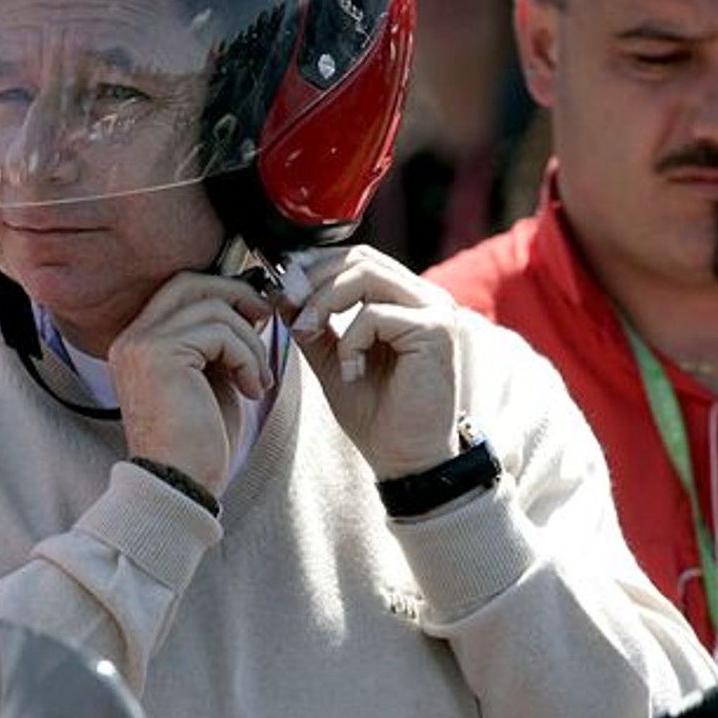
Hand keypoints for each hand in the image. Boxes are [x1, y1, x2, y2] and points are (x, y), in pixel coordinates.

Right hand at [109, 270, 275, 495]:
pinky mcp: (161, 355)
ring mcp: (142, 344)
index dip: (220, 292)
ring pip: (213, 309)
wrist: (180, 485)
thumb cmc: (197, 443)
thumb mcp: (209, 380)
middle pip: (190, 283)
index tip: (252, 316)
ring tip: (257, 379)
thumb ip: (216, 343)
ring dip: (249, 342)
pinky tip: (251, 389)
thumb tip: (247, 309)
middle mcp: (132, 339)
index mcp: (138, 344)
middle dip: (235, 295)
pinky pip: (220, 333)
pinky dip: (247, 358)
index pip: (179, 291)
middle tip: (264, 319)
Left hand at [282, 246, 461, 477]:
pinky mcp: (435, 332)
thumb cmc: (377, 414)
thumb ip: (315, 325)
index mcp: (406, 299)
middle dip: (314, 280)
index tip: (281, 289)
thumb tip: (283, 293)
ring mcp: (436, 311)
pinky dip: (350, 340)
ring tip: (308, 334)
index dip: (315, 266)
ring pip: (366, 277)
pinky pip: (374, 315)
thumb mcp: (333, 359)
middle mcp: (426, 297)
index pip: (358, 258)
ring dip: (324, 303)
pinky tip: (351, 371)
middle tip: (287, 307)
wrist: (407, 459)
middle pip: (361, 259)